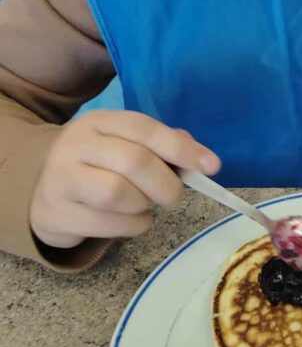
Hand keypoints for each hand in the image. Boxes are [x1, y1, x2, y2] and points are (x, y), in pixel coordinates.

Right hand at [30, 110, 220, 249]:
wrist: (44, 193)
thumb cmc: (98, 167)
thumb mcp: (125, 146)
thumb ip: (162, 146)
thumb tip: (200, 158)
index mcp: (98, 121)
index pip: (145, 129)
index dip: (182, 149)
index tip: (212, 167)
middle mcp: (76, 144)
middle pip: (135, 162)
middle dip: (167, 184)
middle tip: (173, 197)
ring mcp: (61, 178)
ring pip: (120, 194)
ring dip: (144, 206)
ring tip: (143, 205)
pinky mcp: (56, 213)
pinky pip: (110, 224)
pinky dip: (134, 226)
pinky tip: (129, 220)